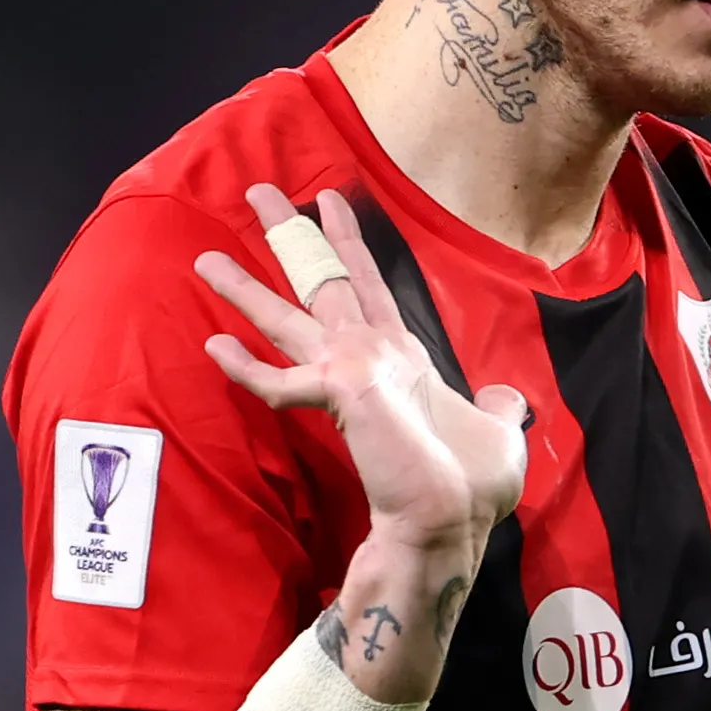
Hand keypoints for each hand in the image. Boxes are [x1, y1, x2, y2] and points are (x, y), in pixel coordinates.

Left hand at [195, 185, 528, 554]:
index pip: (372, 283)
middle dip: (290, 232)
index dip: (350, 241)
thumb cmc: (471, 482)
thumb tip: (505, 399)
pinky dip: (247, 368)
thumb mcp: (500, 433)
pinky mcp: (344, 390)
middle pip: (325, 277)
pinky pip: (281, 382)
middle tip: (257, 191)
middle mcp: (377, 348)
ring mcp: (358, 364)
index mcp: (406, 354)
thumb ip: (496, 408)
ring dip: (245, 288)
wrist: (449, 519)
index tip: (329, 202)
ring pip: (288, 318)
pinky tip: (216, 347)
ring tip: (205, 260)